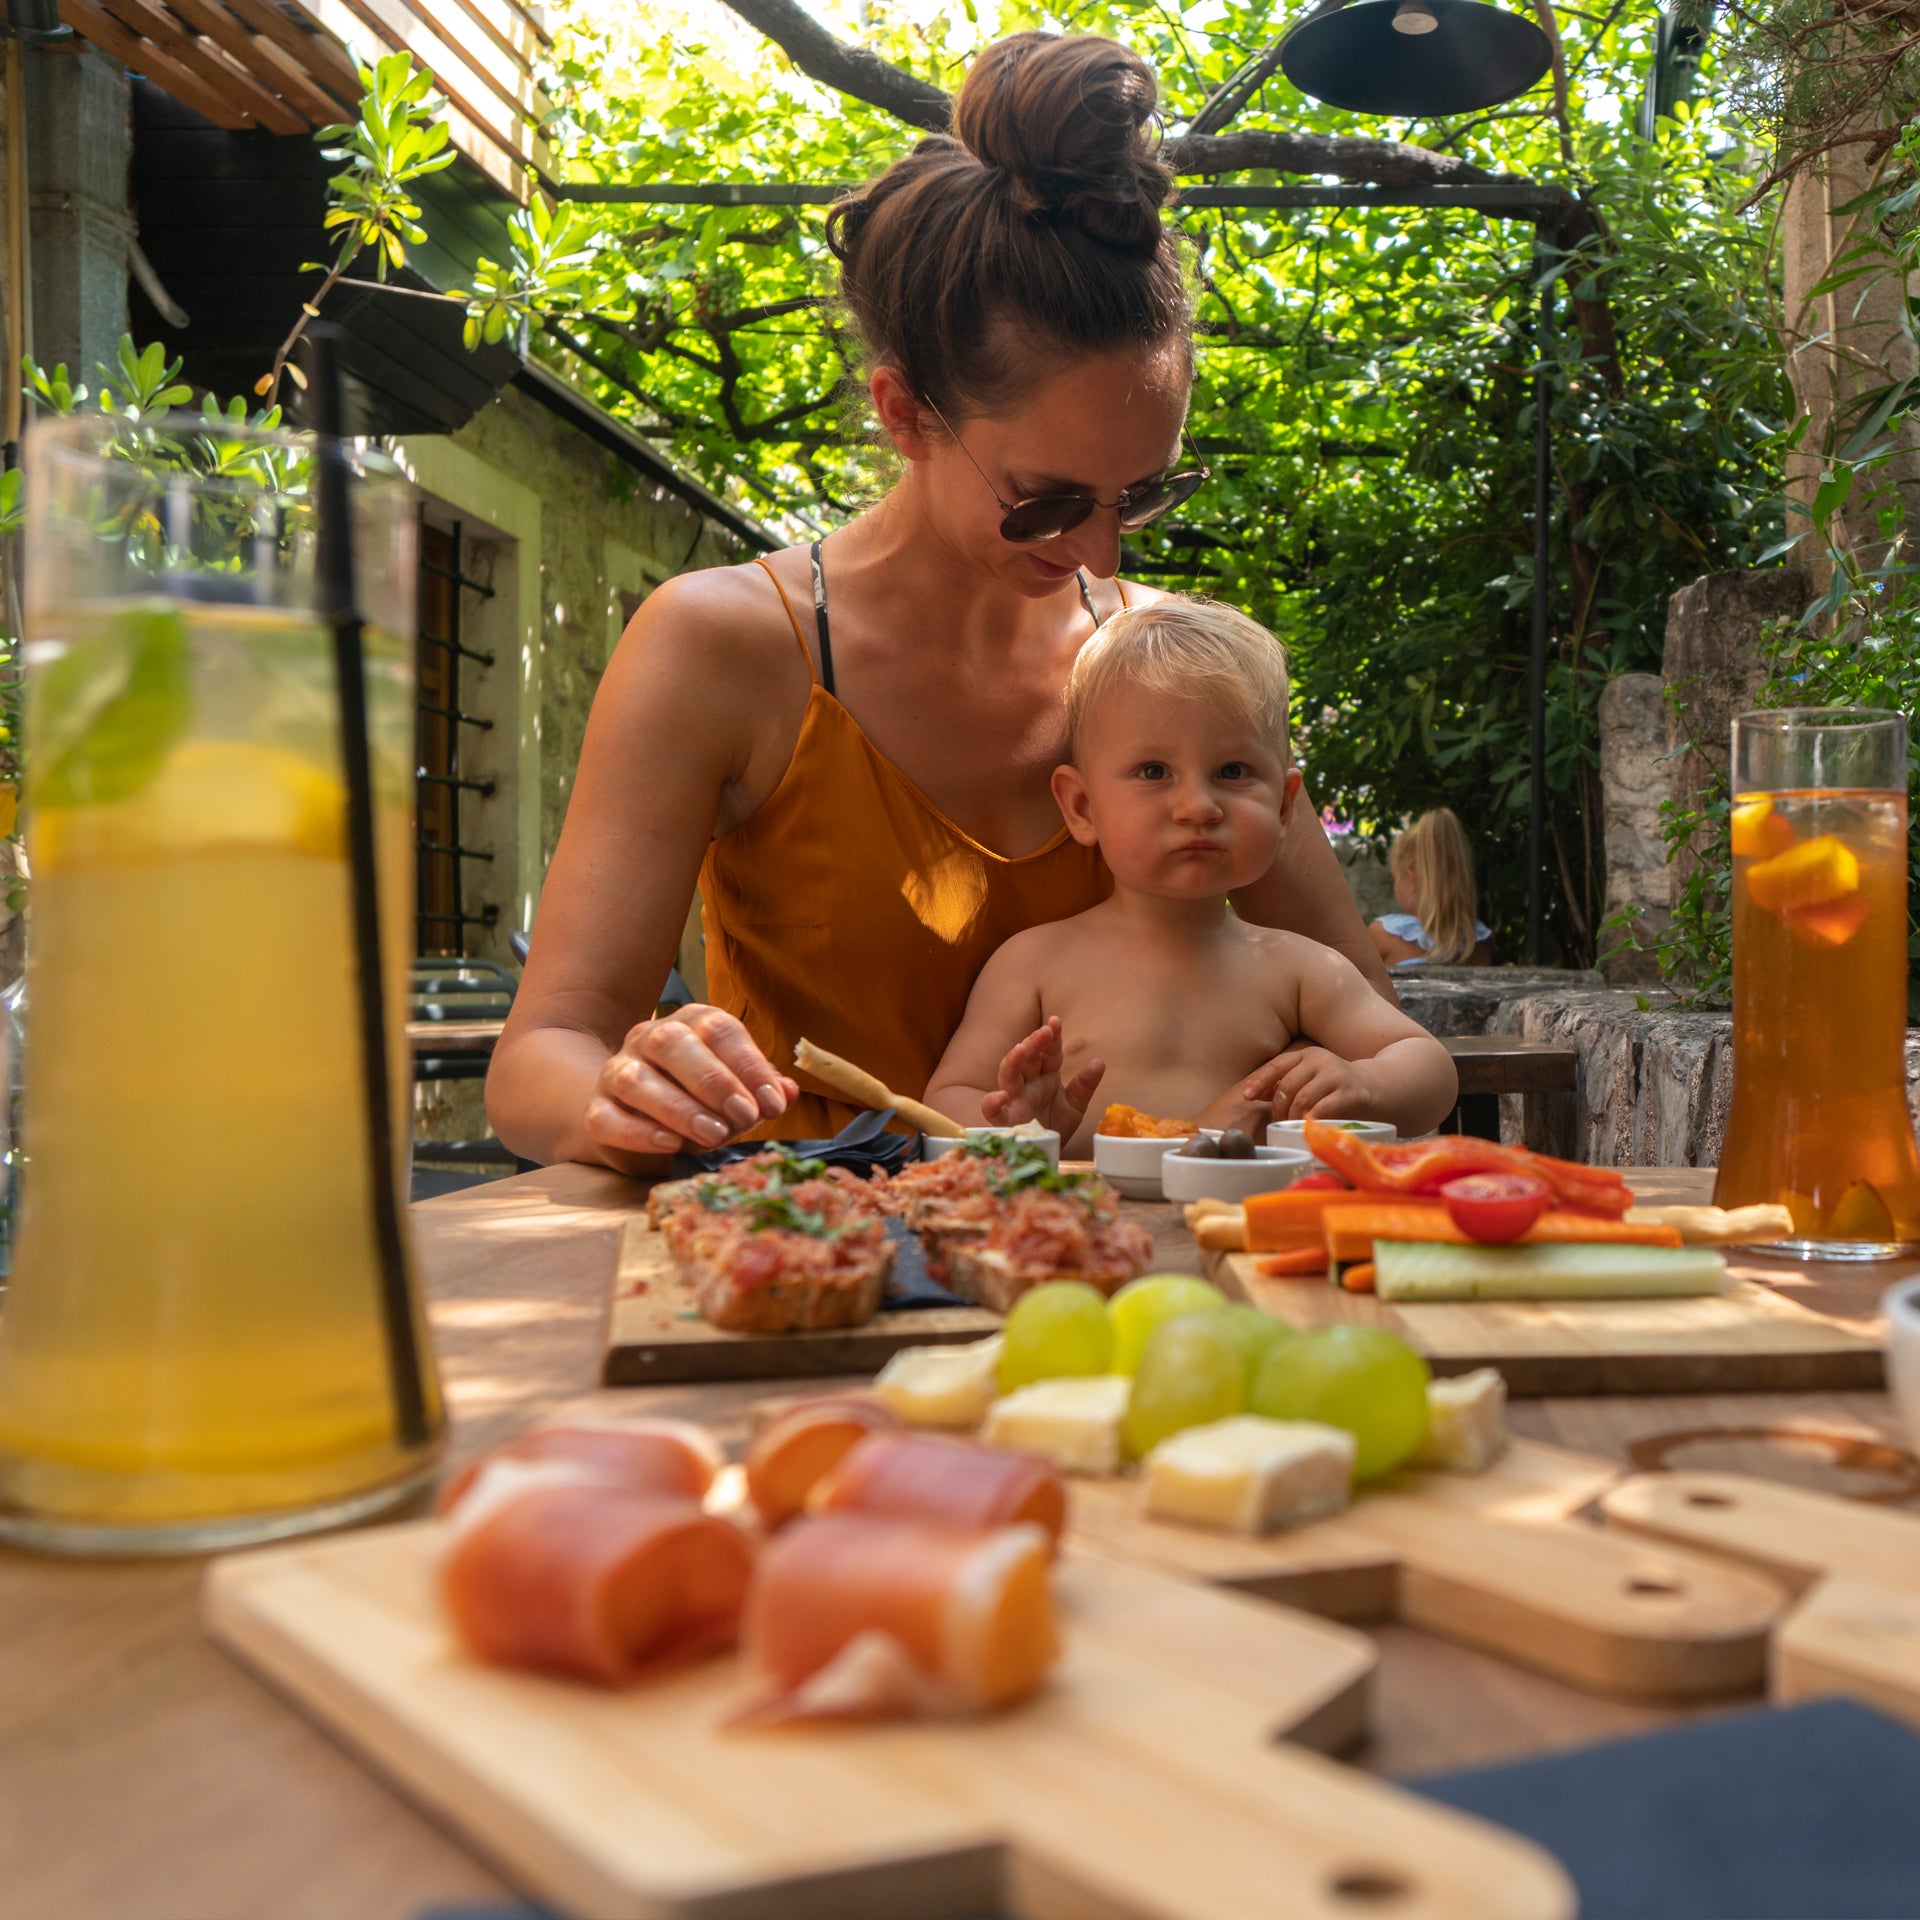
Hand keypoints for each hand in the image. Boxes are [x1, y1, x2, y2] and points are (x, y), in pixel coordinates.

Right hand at [585, 1004, 796, 1166]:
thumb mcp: (735, 1092)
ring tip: (715, 1135)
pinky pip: (607, 1118)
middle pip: (672, 1044)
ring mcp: (616, 1072)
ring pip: (637, 1080)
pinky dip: (639, 1133)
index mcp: (690, 1023)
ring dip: (680, 1109)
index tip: (774, 1102)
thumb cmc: (696, 1099)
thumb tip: (789, 1091)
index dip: (749, 1064)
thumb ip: (761, 1090)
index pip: (718, 1028)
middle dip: (714, 1081)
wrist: (630, 1115)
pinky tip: (670, 1145)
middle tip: (745, 1116)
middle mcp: (648, 1039)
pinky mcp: (596, 1110)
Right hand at [981, 1016, 1104, 1138]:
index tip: (1055, 1021)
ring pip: (1008, 1075)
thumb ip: (1085, 1085)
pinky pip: (992, 1111)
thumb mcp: (1075, 1106)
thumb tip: (1099, 1062)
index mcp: (1045, 1077)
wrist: (1045, 1154)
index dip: (1051, 1038)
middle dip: (1033, 1043)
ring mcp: (1014, 1100)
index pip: (1048, 1053)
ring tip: (1021, 1050)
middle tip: (1044, 1031)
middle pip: (1027, 1059)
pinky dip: (992, 1103)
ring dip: (1013, 1061)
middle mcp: (1028, 1084)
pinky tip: (1001, 1096)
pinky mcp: (1005, 1121)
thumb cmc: (1055, 1127)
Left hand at [1257, 1045, 1379, 1121]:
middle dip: (1278, 1107)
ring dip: (1291, 1117)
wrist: (1376, 1087)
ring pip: (1302, 1099)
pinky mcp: (1350, 1093)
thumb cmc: (1336, 1086)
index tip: (1246, 1096)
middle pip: (1287, 1085)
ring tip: (1291, 1126)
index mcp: (1307, 1055)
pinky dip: (1309, 1121)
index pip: (1277, 1065)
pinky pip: (1321, 1110)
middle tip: (1277, 1121)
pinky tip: (1306, 1128)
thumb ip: (1285, 1083)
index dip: (1259, 1081)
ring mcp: (1336, 1076)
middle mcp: (1321, 1061)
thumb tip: (1253, 1092)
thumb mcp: (1310, 1078)